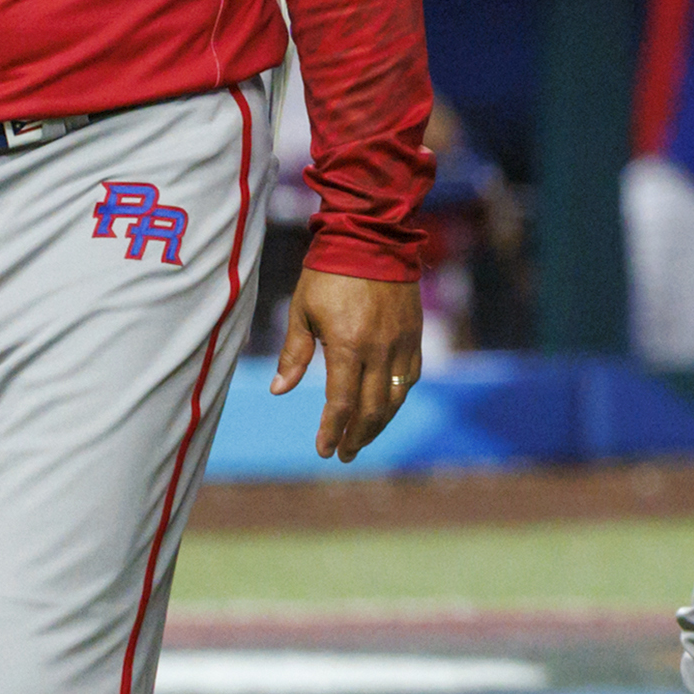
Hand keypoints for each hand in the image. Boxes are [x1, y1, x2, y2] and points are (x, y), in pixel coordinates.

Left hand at [274, 269, 422, 460]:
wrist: (372, 239)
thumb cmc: (328, 273)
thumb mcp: (301, 311)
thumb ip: (295, 354)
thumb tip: (279, 390)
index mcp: (347, 346)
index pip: (342, 402)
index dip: (333, 430)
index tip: (325, 450)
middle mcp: (379, 350)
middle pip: (373, 408)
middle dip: (357, 435)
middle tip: (344, 453)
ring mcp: (401, 343)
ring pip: (395, 397)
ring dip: (379, 423)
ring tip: (364, 437)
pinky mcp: (414, 335)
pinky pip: (409, 376)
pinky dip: (397, 397)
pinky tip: (386, 406)